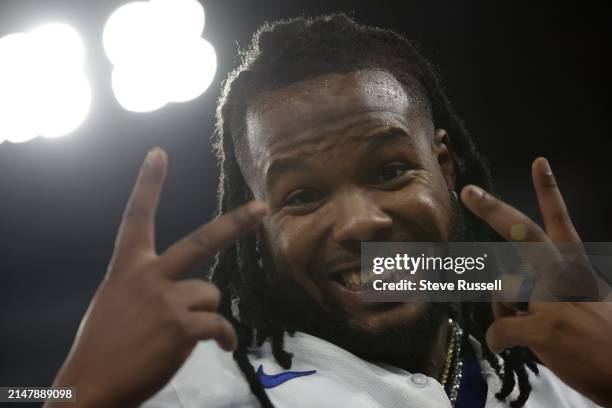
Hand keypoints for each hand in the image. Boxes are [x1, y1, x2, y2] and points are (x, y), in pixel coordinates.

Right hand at [46, 148, 267, 406]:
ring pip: (211, 294)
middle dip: (236, 224)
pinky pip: (219, 325)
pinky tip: (220, 345)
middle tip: (261, 209)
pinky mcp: (183, 326)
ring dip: (205, 313)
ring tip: (184, 331)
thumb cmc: (103, 347)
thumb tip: (185, 290)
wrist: (90, 388)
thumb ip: (146, 287)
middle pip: (201, 241)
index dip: (148, 184)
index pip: (136, 217)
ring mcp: (167, 300)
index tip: (159, 154)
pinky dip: (224, 336)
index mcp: (126, 268)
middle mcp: (149, 276)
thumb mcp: (115, 302)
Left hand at [461, 157, 611, 406]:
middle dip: (493, 209)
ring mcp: (555, 298)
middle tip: (469, 191)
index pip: (561, 222)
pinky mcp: (547, 326)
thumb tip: (509, 293)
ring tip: (531, 329)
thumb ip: (546, 291)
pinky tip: (509, 346)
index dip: (549, 191)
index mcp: (576, 267)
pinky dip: (498, 340)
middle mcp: (565, 275)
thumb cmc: (605, 342)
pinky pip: (499, 328)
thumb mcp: (584, 304)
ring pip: (502, 290)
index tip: (538, 163)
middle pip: (524, 233)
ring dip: (504, 310)